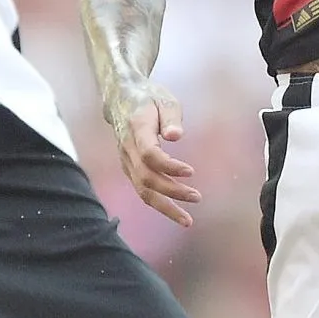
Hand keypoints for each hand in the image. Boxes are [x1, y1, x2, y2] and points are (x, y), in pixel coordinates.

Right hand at [107, 82, 198, 227]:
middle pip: (146, 178)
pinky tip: (174, 210)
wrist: (122, 98)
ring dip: (164, 206)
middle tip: (196, 197)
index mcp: (137, 128)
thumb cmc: (149, 98)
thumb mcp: (164, 99)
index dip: (169, 166)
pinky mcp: (128, 168)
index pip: (150, 154)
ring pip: (141, 190)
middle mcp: (127, 149)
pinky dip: (158, 203)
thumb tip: (176, 136)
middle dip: (171, 192)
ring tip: (186, 219)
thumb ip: (171, 117)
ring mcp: (125, 161)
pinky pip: (141, 190)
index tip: (191, 172)